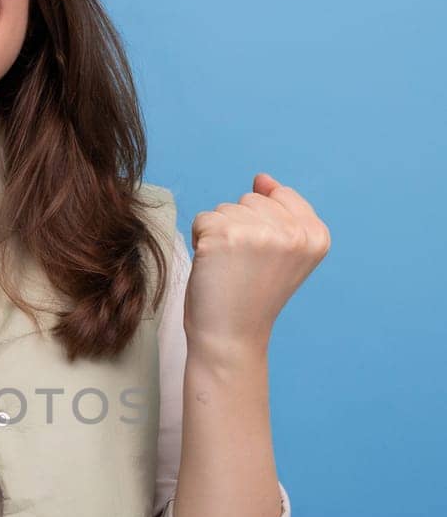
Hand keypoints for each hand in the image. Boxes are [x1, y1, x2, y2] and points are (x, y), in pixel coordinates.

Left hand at [184, 173, 330, 359]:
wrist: (230, 338)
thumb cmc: (251, 297)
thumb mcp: (281, 252)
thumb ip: (280, 212)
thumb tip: (261, 178)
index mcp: (316, 236)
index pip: (281, 196)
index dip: (262, 226)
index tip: (263, 261)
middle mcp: (294, 233)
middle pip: (251, 200)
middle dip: (240, 228)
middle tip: (243, 268)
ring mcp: (260, 233)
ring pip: (226, 208)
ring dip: (219, 235)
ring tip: (229, 269)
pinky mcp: (224, 236)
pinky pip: (203, 219)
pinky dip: (200, 241)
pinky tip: (212, 268)